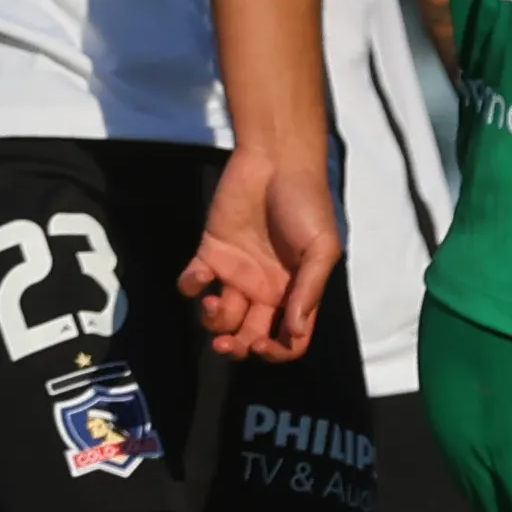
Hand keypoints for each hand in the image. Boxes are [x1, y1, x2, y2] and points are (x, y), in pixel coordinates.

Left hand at [179, 142, 340, 360]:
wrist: (277, 161)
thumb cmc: (306, 203)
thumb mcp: (322, 248)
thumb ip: (310, 290)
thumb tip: (297, 332)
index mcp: (295, 291)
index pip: (289, 339)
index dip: (277, 350)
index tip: (262, 343)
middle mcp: (266, 288)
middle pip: (249, 335)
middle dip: (237, 347)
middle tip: (226, 344)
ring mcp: (236, 272)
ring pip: (219, 316)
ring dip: (213, 321)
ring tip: (213, 303)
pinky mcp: (211, 252)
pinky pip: (193, 281)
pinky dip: (189, 286)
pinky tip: (198, 277)